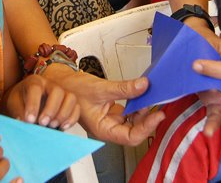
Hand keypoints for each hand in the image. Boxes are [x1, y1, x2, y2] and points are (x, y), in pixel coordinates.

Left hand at [3, 74, 78, 129]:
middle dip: (51, 109)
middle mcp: (50, 84)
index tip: (29, 120)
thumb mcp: (14, 104)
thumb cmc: (19, 101)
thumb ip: (19, 112)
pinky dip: (72, 118)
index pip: (35, 88)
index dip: (33, 104)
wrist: (24, 101)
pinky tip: (62, 127)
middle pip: (57, 91)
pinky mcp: (69, 102)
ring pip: (71, 98)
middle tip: (42, 123)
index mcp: (34, 81)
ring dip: (63, 114)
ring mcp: (62, 92)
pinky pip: (77, 108)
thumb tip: (26, 122)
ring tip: (52, 126)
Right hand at [47, 70, 165, 145]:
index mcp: (102, 129)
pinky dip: (137, 104)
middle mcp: (108, 127)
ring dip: (144, 111)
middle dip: (147, 119)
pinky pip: (129, 112)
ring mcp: (111, 120)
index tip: (157, 115)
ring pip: (133, 122)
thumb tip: (143, 85)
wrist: (62, 82)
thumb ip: (123, 88)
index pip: (130, 137)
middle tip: (158, 105)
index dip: (146, 128)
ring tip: (151, 97)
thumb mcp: (100, 88)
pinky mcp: (112, 111)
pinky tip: (142, 95)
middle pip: (134, 131)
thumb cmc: (73, 90)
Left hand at [190, 31, 220, 137]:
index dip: (220, 71)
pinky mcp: (212, 100)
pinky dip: (213, 125)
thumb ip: (219, 63)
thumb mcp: (215, 45)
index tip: (196, 65)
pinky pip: (217, 115)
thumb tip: (200, 68)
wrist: (189, 39)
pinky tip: (207, 132)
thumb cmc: (204, 40)